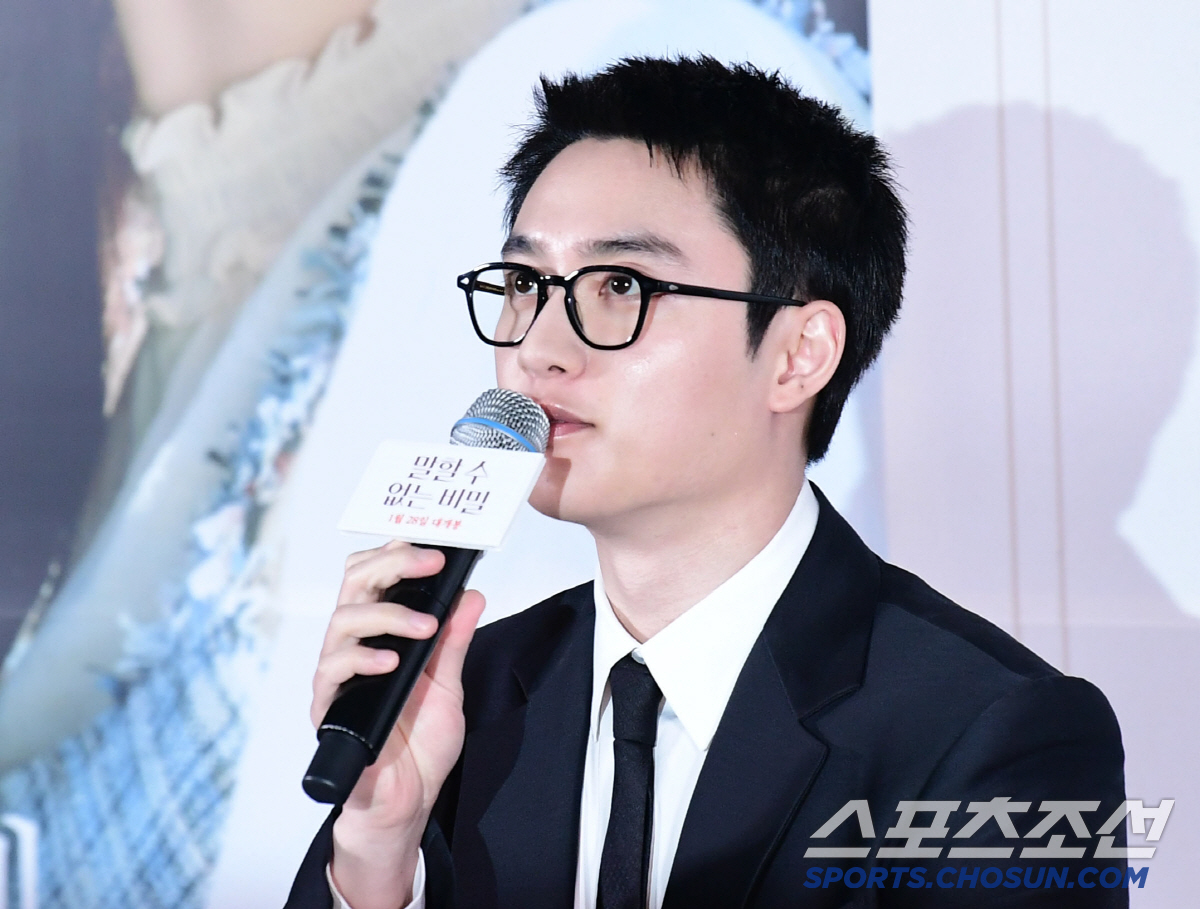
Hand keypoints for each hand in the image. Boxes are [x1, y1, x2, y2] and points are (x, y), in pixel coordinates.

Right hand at [312, 540, 485, 908]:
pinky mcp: (328, 705)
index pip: (375, 576)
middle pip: (355, 583)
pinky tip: (391, 662)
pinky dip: (363, 659)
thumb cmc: (419, 745)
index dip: (397, 553)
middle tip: (430, 564)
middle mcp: (355, 646)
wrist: (405, 802)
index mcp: (381, 634)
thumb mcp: (449, 685)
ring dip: (388, 615)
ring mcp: (338, 674)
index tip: (434, 548)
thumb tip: (471, 594)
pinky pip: (334, 669)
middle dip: (392, 564)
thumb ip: (455, 641)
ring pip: (344, 619)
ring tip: (426, 626)